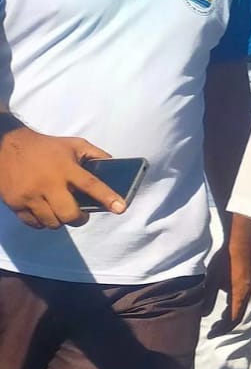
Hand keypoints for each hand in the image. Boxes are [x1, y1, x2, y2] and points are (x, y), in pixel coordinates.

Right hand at [0, 125, 125, 228]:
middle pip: (70, 214)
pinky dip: (43, 222)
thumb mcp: (74, 145)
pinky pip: (35, 224)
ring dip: (60, 221)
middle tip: (81, 214)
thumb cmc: (46, 147)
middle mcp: (48, 183)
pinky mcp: (15, 203)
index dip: (107, 198)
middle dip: (79, 219)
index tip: (121, 208)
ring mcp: (30, 195)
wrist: (6, 145)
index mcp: (66, 168)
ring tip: (61, 211)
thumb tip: (115, 167)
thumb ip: (96, 155)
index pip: (91, 185)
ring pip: (53, 222)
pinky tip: (45, 211)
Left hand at [204, 245, 250, 336]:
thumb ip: (209, 298)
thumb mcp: (212, 280)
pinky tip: (224, 306)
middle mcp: (245, 294)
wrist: (238, 243)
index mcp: (239, 295)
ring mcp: (248, 288)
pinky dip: (232, 308)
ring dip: (229, 317)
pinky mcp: (246, 283)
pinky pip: (240, 301)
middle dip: (225, 326)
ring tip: (217, 322)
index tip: (211, 334)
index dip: (222, 329)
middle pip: (238, 317)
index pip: (232, 319)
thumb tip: (204, 314)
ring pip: (240, 309)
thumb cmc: (225, 260)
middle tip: (213, 331)